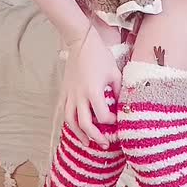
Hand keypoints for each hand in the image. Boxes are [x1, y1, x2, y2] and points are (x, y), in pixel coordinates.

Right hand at [62, 27, 121, 148]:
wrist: (81, 42)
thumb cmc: (100, 55)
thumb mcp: (114, 72)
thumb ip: (119, 91)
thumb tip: (122, 105)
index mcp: (94, 91)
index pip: (102, 116)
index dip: (111, 121)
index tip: (116, 119)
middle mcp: (80, 95)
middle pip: (85, 124)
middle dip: (95, 137)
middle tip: (104, 144)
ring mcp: (70, 94)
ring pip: (70, 121)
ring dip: (79, 134)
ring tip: (87, 142)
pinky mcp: (64, 91)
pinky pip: (64, 110)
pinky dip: (69, 121)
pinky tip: (75, 127)